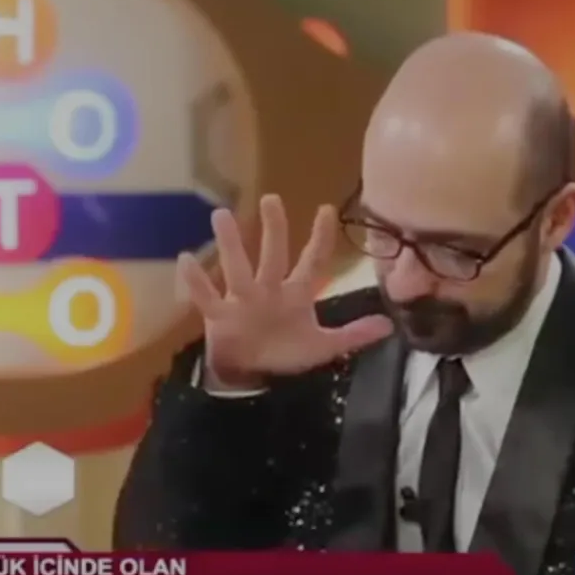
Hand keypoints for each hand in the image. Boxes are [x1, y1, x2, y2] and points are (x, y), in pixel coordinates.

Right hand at [179, 194, 393, 389]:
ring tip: (220, 215)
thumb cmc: (284, 353)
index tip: (327, 210)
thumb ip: (352, 335)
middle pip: (273, 255)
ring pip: (238, 267)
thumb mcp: (322, 347)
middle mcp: (269, 289)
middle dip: (274, 228)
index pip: (312, 262)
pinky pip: (207, 296)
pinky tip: (185, 259)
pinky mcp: (220, 315)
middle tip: (271, 199)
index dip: (320, 239)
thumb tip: (390, 326)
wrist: (250, 375)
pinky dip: (196, 281)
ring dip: (230, 244)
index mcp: (295, 294)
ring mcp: (243, 300)